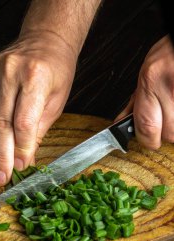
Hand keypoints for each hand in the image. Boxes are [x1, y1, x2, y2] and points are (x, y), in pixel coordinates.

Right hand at [0, 32, 76, 185]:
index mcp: (35, 77)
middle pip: (1, 123)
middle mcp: (10, 72)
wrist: (45, 40)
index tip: (19, 169)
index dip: (20, 149)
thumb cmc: (56, 72)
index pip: (23, 122)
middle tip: (0, 178)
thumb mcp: (56, 102)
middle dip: (1, 155)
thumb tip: (25, 161)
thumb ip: (38, 131)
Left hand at [115, 35, 173, 149]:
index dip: (148, 140)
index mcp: (151, 82)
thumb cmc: (169, 53)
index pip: (146, 127)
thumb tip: (121, 123)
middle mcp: (169, 89)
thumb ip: (135, 101)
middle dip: (166, 132)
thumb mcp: (146, 74)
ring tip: (173, 110)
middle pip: (169, 133)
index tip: (149, 139)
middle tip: (165, 120)